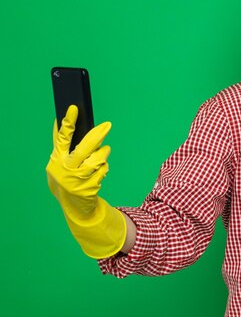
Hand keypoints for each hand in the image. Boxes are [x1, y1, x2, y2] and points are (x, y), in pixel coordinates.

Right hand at [47, 105, 110, 219]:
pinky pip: (103, 170)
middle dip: (97, 135)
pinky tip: (99, 170)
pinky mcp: (90, 188)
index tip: (73, 108)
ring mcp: (78, 180)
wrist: (73, 208)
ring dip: (104, 152)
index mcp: (56, 160)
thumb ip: (59, 145)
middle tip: (107, 125)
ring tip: (104, 150)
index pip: (62, 138)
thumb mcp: (56, 164)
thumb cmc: (64, 179)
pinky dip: (104, 167)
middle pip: (84, 148)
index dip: (67, 123)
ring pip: (98, 159)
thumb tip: (58, 121)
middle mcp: (65, 170)